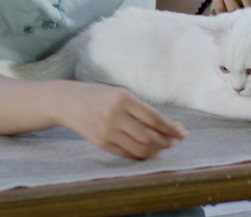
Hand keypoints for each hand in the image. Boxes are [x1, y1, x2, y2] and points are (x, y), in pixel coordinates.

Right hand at [57, 82, 187, 159]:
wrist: (68, 102)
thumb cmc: (99, 96)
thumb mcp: (121, 95)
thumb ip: (142, 110)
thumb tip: (167, 127)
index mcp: (123, 99)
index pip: (154, 118)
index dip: (170, 128)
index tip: (182, 133)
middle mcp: (115, 115)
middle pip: (148, 136)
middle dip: (166, 142)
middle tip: (175, 142)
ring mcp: (107, 131)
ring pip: (139, 148)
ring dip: (155, 150)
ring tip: (163, 148)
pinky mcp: (100, 143)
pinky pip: (126, 153)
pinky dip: (140, 154)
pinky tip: (148, 152)